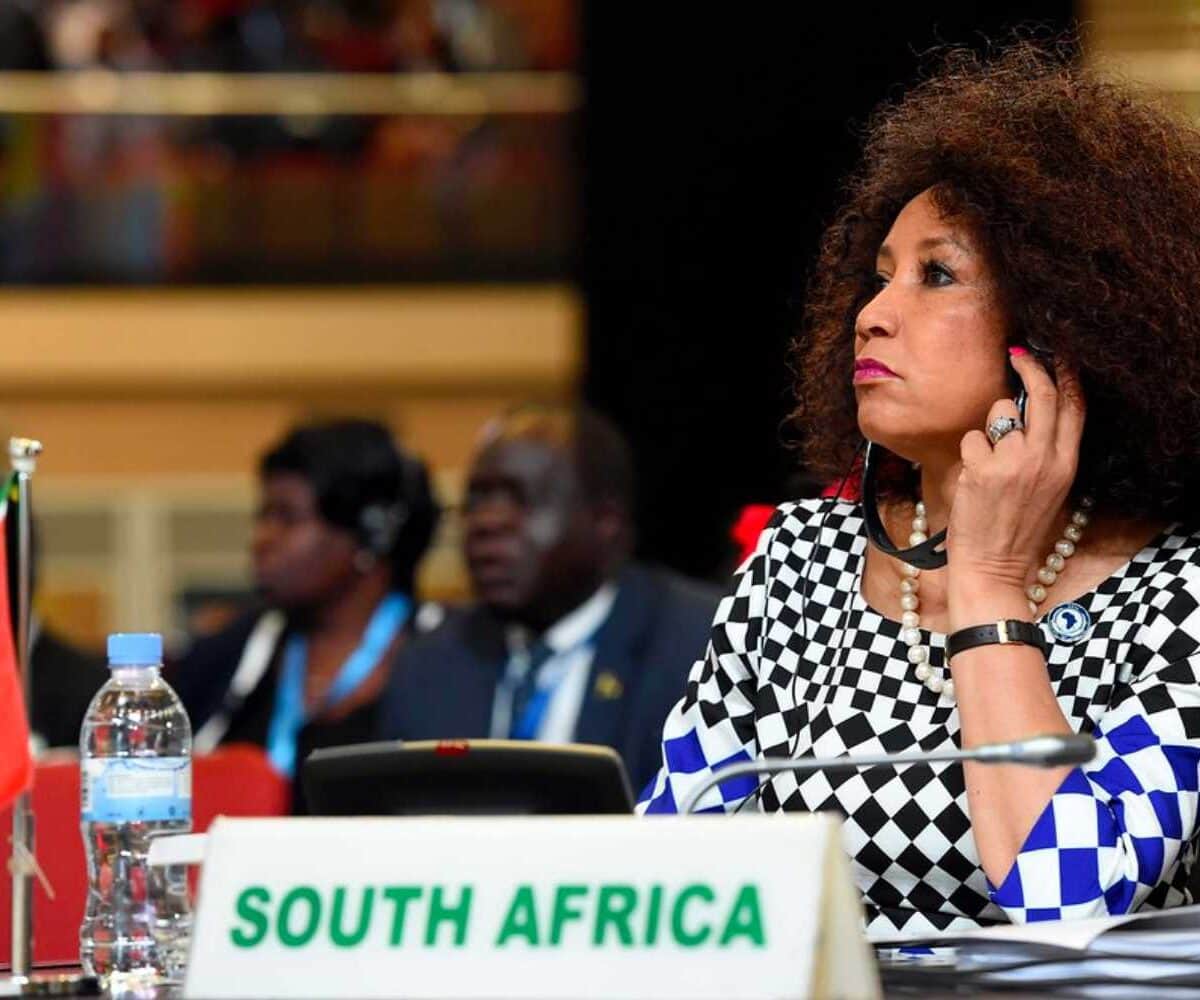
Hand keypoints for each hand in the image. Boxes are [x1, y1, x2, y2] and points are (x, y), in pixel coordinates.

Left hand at [947, 348, 1085, 616]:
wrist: (994, 566)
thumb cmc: (1016, 528)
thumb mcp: (1049, 489)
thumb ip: (1045, 451)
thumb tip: (1028, 411)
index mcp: (1066, 464)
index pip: (1075, 407)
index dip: (1066, 375)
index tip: (1056, 355)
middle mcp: (1045, 459)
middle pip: (1042, 395)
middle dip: (1030, 367)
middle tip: (1017, 355)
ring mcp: (1014, 462)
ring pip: (1000, 413)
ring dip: (989, 428)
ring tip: (987, 460)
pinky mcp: (984, 469)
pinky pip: (972, 439)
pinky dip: (968, 454)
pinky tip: (972, 479)